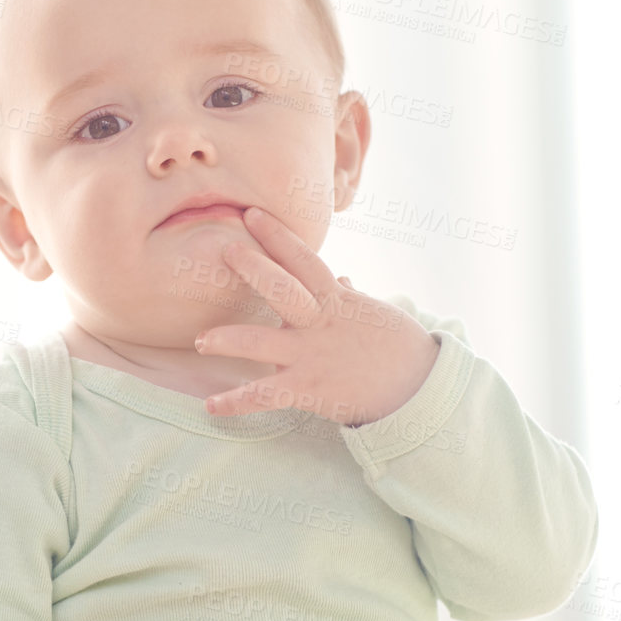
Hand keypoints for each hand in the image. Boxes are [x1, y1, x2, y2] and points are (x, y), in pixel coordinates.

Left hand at [194, 206, 439, 426]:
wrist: (419, 388)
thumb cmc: (400, 348)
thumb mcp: (376, 315)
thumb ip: (349, 297)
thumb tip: (342, 279)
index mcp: (335, 301)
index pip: (304, 260)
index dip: (277, 236)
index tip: (252, 214)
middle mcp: (320, 323)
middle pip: (282, 288)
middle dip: (253, 267)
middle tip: (224, 250)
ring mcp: (312, 356)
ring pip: (263, 343)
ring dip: (230, 340)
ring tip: (201, 341)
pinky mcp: (309, 389)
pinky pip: (267, 395)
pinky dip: (237, 402)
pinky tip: (211, 406)